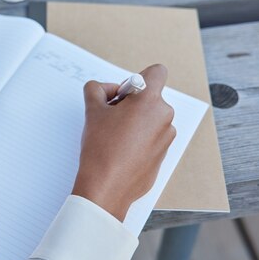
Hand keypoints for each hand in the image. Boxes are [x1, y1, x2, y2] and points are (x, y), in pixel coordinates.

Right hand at [72, 64, 175, 221]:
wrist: (107, 186)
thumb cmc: (102, 149)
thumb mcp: (92, 110)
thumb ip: (96, 90)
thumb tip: (103, 89)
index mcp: (150, 101)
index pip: (156, 73)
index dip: (138, 79)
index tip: (124, 93)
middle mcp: (164, 117)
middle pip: (150, 97)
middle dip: (131, 103)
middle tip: (110, 116)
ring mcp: (166, 137)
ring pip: (150, 118)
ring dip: (135, 121)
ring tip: (114, 136)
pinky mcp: (163, 154)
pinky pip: (152, 137)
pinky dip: (139, 138)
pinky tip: (121, 150)